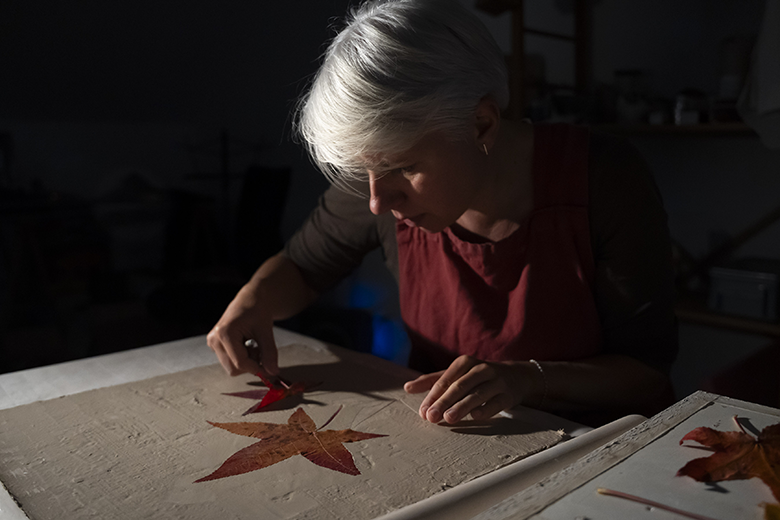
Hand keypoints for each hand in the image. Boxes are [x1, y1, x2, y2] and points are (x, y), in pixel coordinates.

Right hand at [206, 286, 279, 377]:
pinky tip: (246, 345)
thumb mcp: (266, 332)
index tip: (270, 369)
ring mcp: (213, 342)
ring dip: (246, 361)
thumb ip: (269, 353)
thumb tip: (273, 372)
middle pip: (233, 368)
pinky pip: (229, 361)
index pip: (240, 362)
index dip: (257, 368)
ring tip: (253, 345)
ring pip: (231, 367)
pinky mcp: (214, 345)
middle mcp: (215, 339)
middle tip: (261, 351)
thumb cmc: (257, 311)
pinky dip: (241, 357)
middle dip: (250, 364)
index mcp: (225, 333)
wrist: (250, 300)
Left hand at [403, 355, 531, 423]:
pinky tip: (475, 417)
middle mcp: (481, 369)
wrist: (516, 376)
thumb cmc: (478, 376)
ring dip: (462, 406)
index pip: (445, 380)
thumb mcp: (457, 374)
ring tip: (449, 418)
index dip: (433, 396)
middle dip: (444, 402)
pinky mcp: (509, 395)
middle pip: (460, 386)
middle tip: (431, 417)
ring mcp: (497, 381)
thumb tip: (407, 387)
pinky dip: (485, 410)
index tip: (423, 412)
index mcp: (465, 362)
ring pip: (477, 394)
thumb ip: (432, 381)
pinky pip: (496, 403)